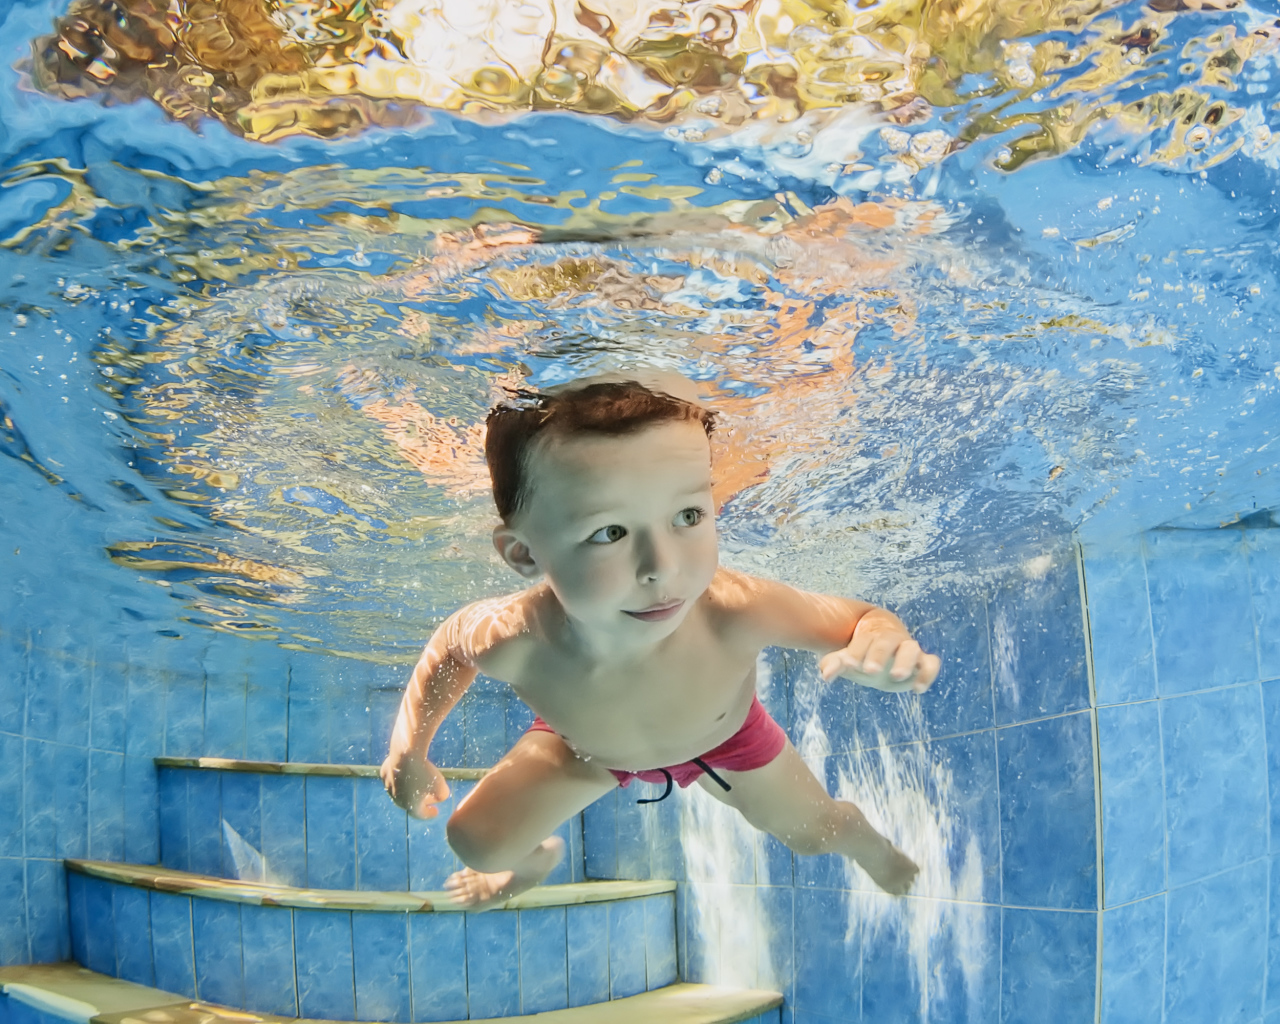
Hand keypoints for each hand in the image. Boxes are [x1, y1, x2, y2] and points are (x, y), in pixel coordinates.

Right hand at [380, 747, 450, 818]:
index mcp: (410, 806)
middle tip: (429, 797)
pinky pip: (394, 778)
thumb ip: (442, 796)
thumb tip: (439, 796)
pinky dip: (401, 777)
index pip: (420, 814)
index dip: (429, 813)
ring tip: (418, 783)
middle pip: (409, 803)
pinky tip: (406, 772)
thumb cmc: (425, 772)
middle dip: (420, 802)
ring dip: (409, 789)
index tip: (436, 811)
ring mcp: (388, 786)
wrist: (406, 753)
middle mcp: (396, 799)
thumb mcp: (442, 788)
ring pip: (399, 791)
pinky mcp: (384, 773)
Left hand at [818, 623, 939, 693]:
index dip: (856, 652)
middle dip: (878, 654)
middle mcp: (890, 640)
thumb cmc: (861, 656)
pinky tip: (917, 690)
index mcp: (870, 637)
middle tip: (870, 670)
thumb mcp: (848, 660)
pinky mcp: (923, 662)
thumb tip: (825, 676)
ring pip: (911, 649)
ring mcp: (908, 649)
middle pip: (886, 642)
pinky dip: (928, 673)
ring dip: (905, 661)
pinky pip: (932, 663)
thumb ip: (835, 664)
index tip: (849, 665)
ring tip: (897, 677)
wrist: (885, 653)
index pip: (863, 640)